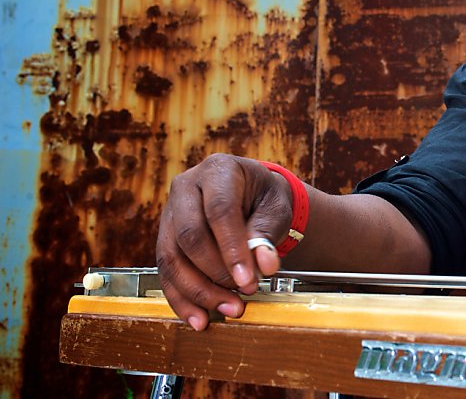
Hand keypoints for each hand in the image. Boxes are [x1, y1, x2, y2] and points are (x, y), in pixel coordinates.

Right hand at [156, 153, 294, 329]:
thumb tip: (263, 265)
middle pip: (190, 235)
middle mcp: (186, 187)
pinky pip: (166, 274)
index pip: (219, 210)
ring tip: (229, 309)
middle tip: (244, 295)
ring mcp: (170, 213)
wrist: (252, 196)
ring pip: (172, 258)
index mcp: (218, 171)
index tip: (248, 281)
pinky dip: (183, 300)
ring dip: (200, 291)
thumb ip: (268, 233)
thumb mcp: (276, 208)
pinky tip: (200, 319)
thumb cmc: (265, 198)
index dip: (232, 248)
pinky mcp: (164, 239)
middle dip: (216, 273)